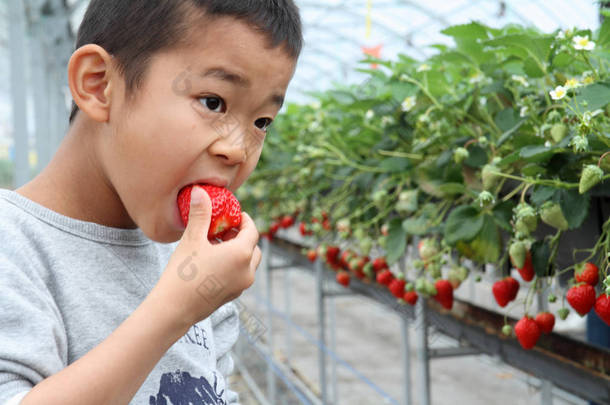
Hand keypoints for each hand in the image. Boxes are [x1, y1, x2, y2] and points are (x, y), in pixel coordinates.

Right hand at [154, 186, 260, 327]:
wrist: (174, 308)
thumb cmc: (183, 272)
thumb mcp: (192, 239)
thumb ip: (200, 214)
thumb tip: (200, 191)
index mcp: (241, 254)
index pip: (252, 231)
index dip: (244, 220)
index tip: (234, 214)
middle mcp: (247, 271)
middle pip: (253, 247)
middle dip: (242, 236)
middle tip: (225, 228)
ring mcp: (241, 286)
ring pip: (248, 263)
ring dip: (238, 251)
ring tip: (217, 244)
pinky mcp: (232, 296)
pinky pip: (240, 275)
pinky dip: (234, 264)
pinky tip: (213, 261)